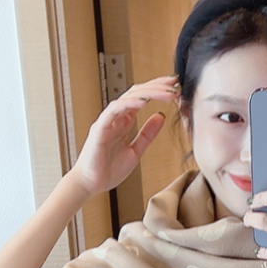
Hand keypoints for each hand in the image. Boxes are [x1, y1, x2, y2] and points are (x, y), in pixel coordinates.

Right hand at [70, 75, 178, 196]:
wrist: (90, 184)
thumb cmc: (108, 169)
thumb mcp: (136, 151)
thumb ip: (147, 134)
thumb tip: (160, 116)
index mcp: (123, 121)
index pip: (141, 98)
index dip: (158, 90)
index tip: (175, 86)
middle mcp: (115, 117)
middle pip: (137, 93)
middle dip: (157, 86)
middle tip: (175, 83)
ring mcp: (107, 121)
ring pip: (128, 98)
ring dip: (149, 92)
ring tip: (167, 91)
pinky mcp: (100, 128)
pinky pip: (115, 110)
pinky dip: (129, 104)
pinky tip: (144, 101)